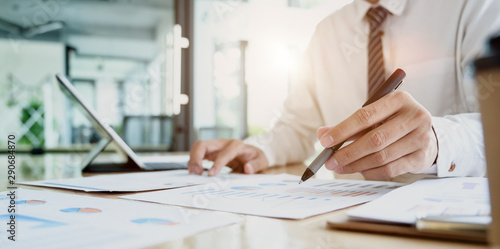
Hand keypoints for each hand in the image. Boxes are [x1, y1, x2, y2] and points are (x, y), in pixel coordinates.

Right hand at [188, 139, 268, 175]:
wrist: (252, 153)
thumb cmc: (255, 157)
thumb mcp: (262, 161)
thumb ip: (256, 165)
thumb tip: (247, 168)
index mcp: (236, 146)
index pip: (224, 153)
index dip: (217, 163)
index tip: (210, 175)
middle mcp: (223, 143)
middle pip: (203, 144)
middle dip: (196, 157)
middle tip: (197, 172)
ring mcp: (216, 146)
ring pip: (198, 147)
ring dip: (193, 159)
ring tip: (195, 173)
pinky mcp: (211, 151)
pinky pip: (198, 153)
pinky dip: (193, 161)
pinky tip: (195, 171)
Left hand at [317, 92, 437, 179]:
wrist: (425, 135)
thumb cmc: (392, 123)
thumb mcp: (374, 118)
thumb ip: (348, 125)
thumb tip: (322, 134)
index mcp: (400, 100)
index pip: (366, 115)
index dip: (343, 130)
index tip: (325, 141)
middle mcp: (415, 116)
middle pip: (374, 140)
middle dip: (348, 153)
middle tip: (329, 162)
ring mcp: (421, 138)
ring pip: (381, 157)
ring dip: (356, 165)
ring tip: (339, 167)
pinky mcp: (421, 157)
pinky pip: (390, 170)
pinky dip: (370, 172)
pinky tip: (359, 171)